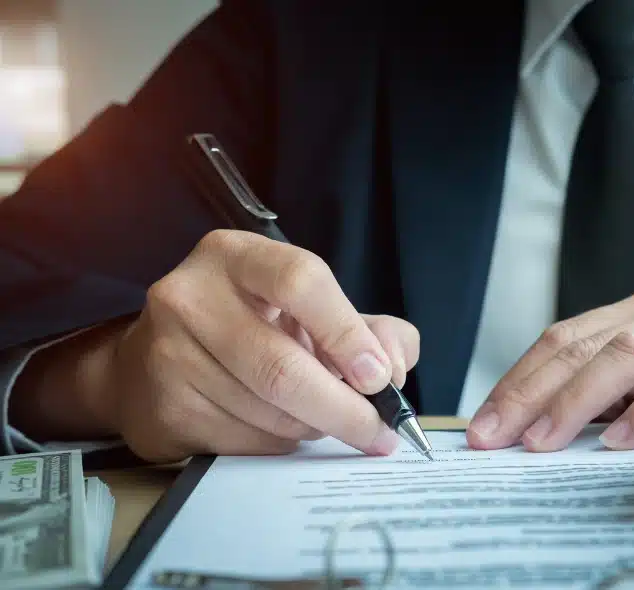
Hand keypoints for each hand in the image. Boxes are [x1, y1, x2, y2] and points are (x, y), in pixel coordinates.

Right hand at [14, 230, 418, 462]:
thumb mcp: (311, 312)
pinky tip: (282, 430)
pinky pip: (245, 441)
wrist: (152, 368)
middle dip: (344, 408)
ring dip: (314, 427)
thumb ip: (370, 329)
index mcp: (237, 256)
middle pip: (282, 366)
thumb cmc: (251, 329)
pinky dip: (281, 444)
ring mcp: (170, 352)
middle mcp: (193, 295)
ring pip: (268, 412)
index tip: (378, 376)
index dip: (347, 333)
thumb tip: (394, 367)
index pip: (300, 281)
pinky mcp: (165, 406)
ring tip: (326, 421)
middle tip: (379, 432)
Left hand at [466, 281, 633, 451]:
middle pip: (578, 344)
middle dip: (526, 392)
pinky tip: (622, 441)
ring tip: (540, 442)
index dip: (519, 377)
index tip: (485, 418)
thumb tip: (551, 420)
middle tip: (491, 436)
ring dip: (574, 402)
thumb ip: (622, 379)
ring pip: (621, 354)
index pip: (565, 336)